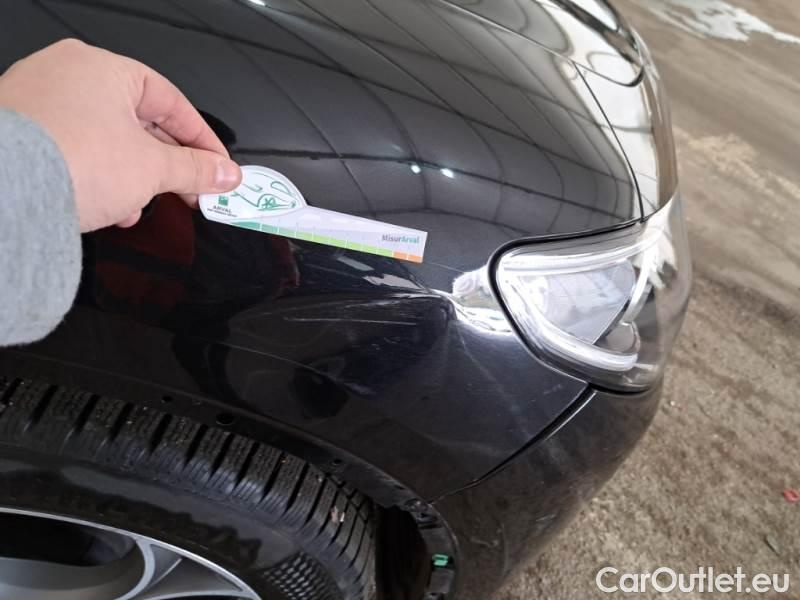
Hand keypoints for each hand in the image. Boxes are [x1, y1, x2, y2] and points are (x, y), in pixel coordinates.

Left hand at [0, 39, 240, 231]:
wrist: (3, 191)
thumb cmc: (69, 160)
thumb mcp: (152, 168)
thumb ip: (195, 169)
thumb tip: (224, 173)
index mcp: (103, 67)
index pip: (172, 102)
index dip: (202, 140)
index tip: (218, 167)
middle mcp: (67, 75)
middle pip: (139, 122)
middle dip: (168, 164)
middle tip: (192, 191)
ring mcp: (39, 102)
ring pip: (106, 140)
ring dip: (134, 177)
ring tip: (145, 204)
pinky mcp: (21, 134)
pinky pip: (75, 151)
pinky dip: (99, 177)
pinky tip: (109, 207)